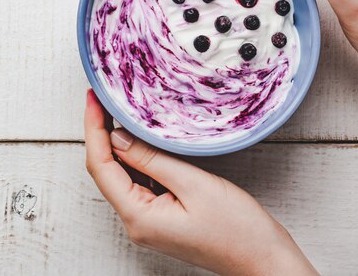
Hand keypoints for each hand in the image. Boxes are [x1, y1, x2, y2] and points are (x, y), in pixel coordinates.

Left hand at [84, 90, 316, 274]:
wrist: (264, 260)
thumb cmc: (237, 229)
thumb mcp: (193, 184)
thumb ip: (152, 159)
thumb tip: (118, 137)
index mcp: (138, 216)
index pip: (100, 166)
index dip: (94, 129)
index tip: (93, 98)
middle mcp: (136, 221)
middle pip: (107, 170)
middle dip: (103, 132)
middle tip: (104, 97)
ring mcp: (148, 220)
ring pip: (122, 174)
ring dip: (119, 143)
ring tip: (119, 109)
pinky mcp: (160, 216)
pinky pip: (140, 182)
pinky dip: (137, 157)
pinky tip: (142, 137)